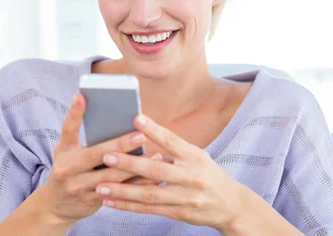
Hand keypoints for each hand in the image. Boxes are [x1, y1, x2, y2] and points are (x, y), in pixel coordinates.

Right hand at [36, 94, 162, 225]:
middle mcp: (67, 168)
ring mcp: (78, 186)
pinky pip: (118, 192)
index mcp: (64, 150)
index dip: (74, 112)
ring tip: (155, 156)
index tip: (82, 96)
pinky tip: (153, 176)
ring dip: (135, 166)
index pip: (68, 129)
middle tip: (140, 135)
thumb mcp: (69, 153)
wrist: (56, 206)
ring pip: (110, 176)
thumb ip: (87, 140)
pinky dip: (136, 183)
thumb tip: (117, 121)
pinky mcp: (91, 201)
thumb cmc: (69, 170)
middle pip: (96, 154)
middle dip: (120, 145)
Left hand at [93, 114, 247, 233]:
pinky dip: (129, 206)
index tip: (136, 119)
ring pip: (149, 194)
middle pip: (156, 170)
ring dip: (122, 191)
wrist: (231, 205)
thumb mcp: (197, 156)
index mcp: (195, 157)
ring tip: (101, 186)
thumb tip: (144, 136)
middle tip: (107, 156)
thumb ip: (173, 149)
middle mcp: (191, 177)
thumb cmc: (208, 174)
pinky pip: (150, 210)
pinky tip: (111, 202)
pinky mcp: (180, 213)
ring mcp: (186, 197)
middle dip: (129, 164)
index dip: (154, 130)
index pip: (172, 141)